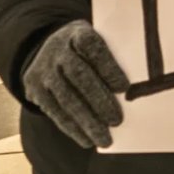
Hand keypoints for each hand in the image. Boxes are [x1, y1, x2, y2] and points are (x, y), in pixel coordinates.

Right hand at [21, 20, 129, 149]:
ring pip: (66, 98)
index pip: (91, 46)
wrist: (48, 48)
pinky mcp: (34, 88)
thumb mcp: (99, 42)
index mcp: (77, 33)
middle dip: (98, 100)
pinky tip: (87, 140)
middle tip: (117, 120)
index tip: (124, 86)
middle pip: (78, 75)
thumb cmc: (88, 51)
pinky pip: (54, 111)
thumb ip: (116, 57)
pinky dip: (72, 128)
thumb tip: (139, 88)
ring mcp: (43, 69)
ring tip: (104, 139)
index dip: (107, 66)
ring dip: (87, 122)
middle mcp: (57, 49)